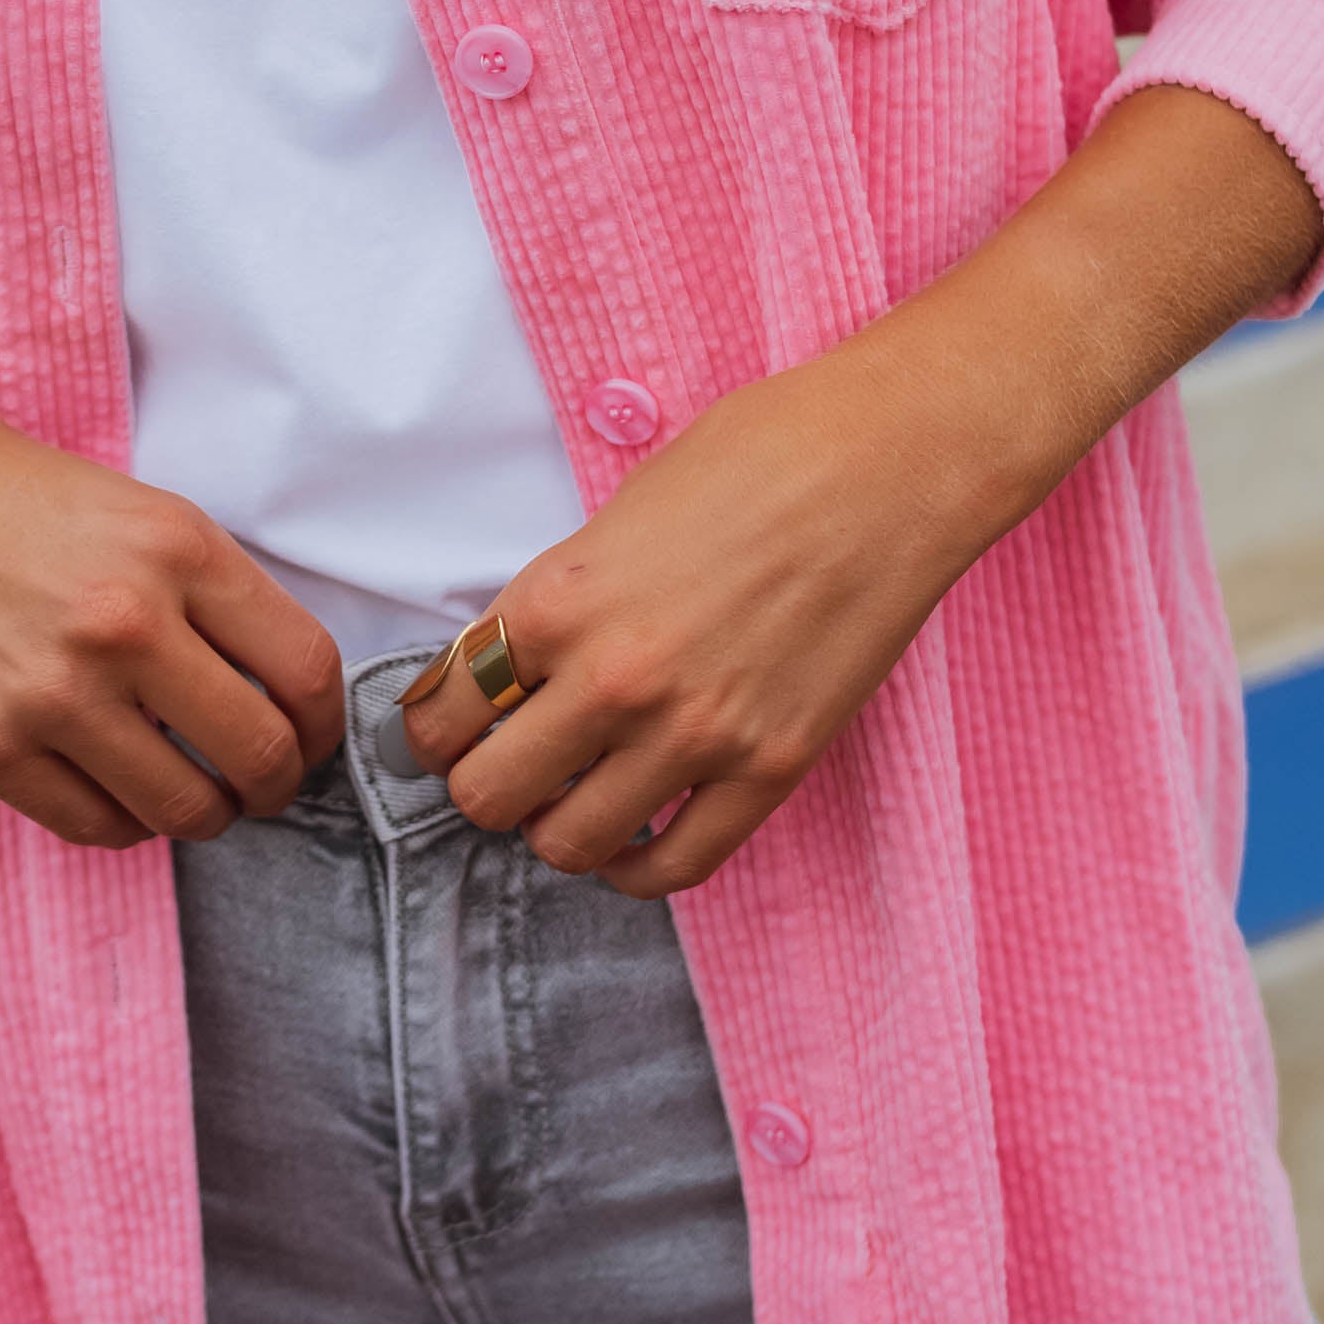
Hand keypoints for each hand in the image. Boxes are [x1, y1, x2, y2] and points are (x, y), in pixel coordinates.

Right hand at [0, 357, 343, 848]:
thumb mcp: (121, 501)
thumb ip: (199, 583)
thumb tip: (268, 679)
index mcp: (176, 545)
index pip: (306, 669)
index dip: (326, 719)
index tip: (311, 730)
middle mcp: (126, 624)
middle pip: (261, 754)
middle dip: (278, 781)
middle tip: (262, 779)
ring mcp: (54, 695)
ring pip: (186, 809)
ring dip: (204, 813)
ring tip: (192, 791)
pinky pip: (99, 826)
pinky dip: (125, 821)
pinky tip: (119, 789)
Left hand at [400, 84, 1323, 896]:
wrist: (891, 464)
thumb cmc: (758, 457)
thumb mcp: (618, 513)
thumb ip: (560, 599)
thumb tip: (517, 665)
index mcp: (555, 602)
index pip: (440, 713)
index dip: (432, 727)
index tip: (449, 726)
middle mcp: (612, 681)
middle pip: (487, 795)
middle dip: (484, 783)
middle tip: (507, 763)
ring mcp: (694, 735)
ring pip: (566, 845)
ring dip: (555, 826)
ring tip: (572, 797)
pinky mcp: (769, 769)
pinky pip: (672, 865)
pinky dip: (634, 866)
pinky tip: (631, 837)